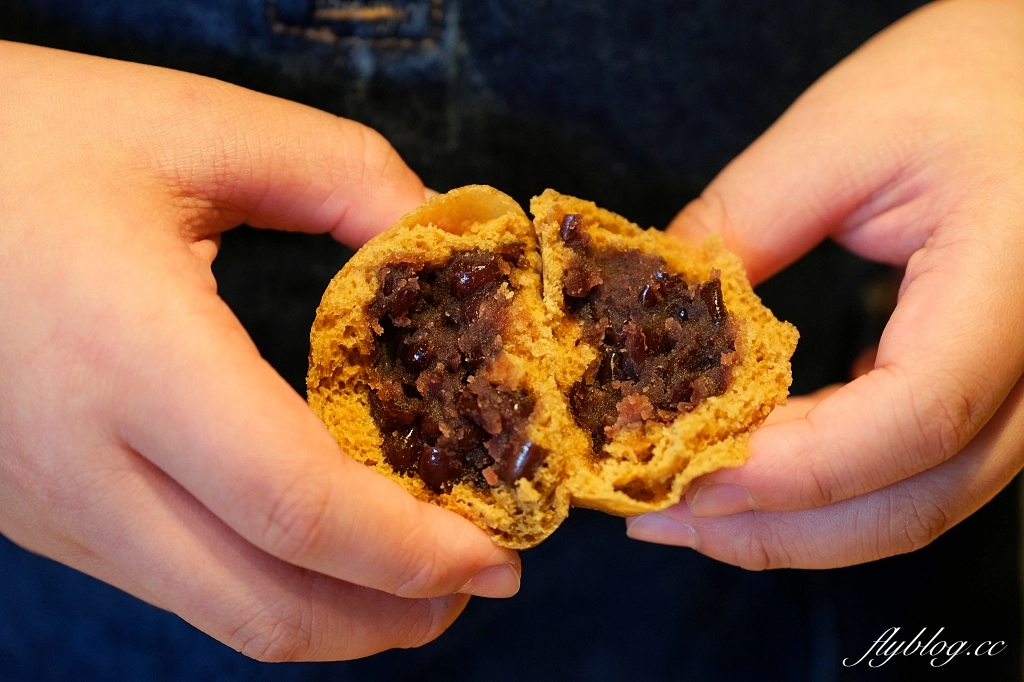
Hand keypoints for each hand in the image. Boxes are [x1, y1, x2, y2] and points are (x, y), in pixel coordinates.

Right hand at [0, 41, 518, 659]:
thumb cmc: (22, 137)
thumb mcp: (196, 125)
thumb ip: (345, 176)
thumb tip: (439, 241)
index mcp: (128, 357)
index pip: (295, 505)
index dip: (411, 550)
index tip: (498, 555)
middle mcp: (79, 462)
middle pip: (264, 604)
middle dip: (389, 617)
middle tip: (475, 581)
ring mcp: (48, 503)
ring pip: (217, 613)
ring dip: (334, 612)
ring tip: (412, 573)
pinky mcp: (37, 508)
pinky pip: (173, 580)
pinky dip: (267, 582)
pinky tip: (314, 537)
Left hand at [626, 0, 1023, 567]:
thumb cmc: (962, 79)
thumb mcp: (839, 135)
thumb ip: (742, 224)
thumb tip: (654, 313)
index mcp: (1014, 285)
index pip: (914, 415)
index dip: (792, 469)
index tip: (682, 477)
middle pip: (916, 499)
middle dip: (775, 528)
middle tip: (659, 517)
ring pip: (920, 506)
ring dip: (798, 529)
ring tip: (691, 515)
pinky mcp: (997, 388)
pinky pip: (920, 473)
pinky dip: (831, 494)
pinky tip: (756, 478)